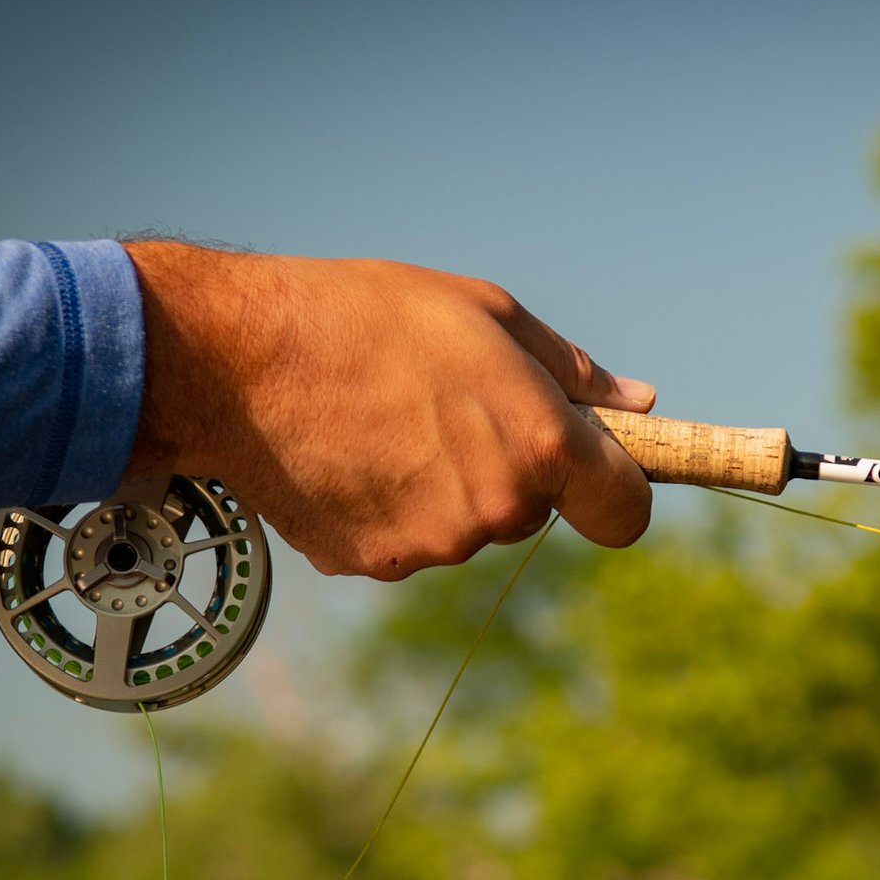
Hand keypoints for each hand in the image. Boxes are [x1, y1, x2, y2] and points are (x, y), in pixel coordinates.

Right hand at [120, 242, 654, 579]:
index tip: (596, 473)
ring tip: (385, 418)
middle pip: (534, 512)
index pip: (626, 512)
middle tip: (445, 404)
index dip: (617, 492)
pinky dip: (389, 506)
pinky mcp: (373, 565)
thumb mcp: (487, 314)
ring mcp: (432, 547)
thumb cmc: (370, 316)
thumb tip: (640, 405)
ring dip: (446, 486)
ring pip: (468, 527)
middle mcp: (496, 510)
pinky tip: (351, 452)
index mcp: (539, 446)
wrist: (238, 360)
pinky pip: (407, 541)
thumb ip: (573, 372)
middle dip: (509, 469)